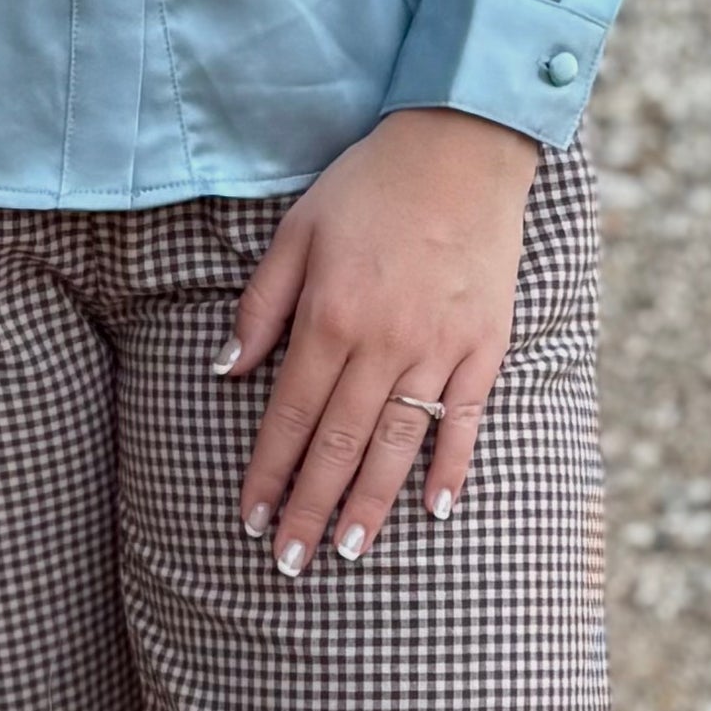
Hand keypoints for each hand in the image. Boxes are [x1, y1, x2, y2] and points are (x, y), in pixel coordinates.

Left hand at [219, 105, 542, 573]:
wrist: (462, 147)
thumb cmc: (369, 187)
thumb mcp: (295, 232)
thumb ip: (260, 306)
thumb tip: (226, 371)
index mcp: (329, 318)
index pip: (290, 417)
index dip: (268, 474)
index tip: (250, 519)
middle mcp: (383, 344)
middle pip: (339, 445)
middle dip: (311, 510)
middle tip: (290, 563)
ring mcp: (439, 349)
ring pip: (398, 444)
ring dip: (371, 504)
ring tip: (351, 552)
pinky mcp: (484, 346)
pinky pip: (468, 420)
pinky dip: (453, 467)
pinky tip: (437, 510)